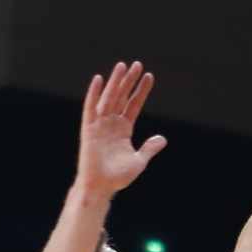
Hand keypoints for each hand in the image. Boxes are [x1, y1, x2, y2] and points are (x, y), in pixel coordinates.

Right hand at [77, 60, 166, 194]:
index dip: (141, 91)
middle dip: (129, 81)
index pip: (133, 104)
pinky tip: (98, 80)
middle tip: (137, 64)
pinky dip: (94, 94)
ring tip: (122, 66)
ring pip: (109, 98)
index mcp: (124, 129)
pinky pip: (91, 108)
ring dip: (115, 82)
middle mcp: (112, 123)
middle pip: (121, 97)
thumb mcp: (138, 161)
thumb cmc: (118, 177)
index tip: (149, 76)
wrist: (100, 187)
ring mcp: (100, 125)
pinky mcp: (89, 129)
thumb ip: (149, 148)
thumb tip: (162, 139)